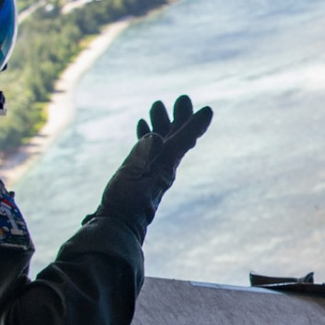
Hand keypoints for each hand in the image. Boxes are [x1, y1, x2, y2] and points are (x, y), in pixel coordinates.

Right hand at [88, 96, 213, 239]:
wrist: (117, 226)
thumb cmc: (124, 202)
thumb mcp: (132, 175)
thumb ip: (144, 154)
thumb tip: (155, 136)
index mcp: (166, 165)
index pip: (185, 139)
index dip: (195, 123)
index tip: (207, 110)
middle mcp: (164, 166)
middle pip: (176, 137)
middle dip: (179, 117)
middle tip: (182, 99)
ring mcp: (153, 170)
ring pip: (162, 141)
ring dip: (162, 123)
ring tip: (156, 105)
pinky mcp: (141, 175)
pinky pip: (149, 151)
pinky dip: (147, 136)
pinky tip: (143, 127)